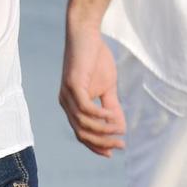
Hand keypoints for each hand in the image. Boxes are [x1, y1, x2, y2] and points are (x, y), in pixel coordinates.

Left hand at [59, 20, 126, 155]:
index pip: (81, 133)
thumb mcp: (107, 88)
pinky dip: (100, 115)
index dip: (96, 146)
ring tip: (120, 130)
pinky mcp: (72, 85)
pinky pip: (85, 108)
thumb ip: (112, 108)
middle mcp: (65, 103)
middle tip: (121, 144)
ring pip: (83, 123)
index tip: (113, 152)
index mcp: (72, 105)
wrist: (87, 34)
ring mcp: (67, 94)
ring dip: (103, 130)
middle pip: (81, 133)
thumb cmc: (96, 59)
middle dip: (101, 142)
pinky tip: (112, 115)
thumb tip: (121, 128)